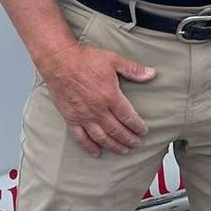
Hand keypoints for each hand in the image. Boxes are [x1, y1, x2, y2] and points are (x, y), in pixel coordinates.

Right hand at [36, 43, 155, 155]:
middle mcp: (98, 109)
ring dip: (114, 146)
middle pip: (117, 130)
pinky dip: (89, 147)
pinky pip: (81, 137)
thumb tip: (151, 74)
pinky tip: (96, 152)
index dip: (137, 126)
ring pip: (101, 137)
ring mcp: (83, 116)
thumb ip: (133, 69)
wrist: (59, 60)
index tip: (143, 131)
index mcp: (110, 96)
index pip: (128, 117)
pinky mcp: (71, 118)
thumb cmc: (84, 59)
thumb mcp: (114, 60)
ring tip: (123, 150)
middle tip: (136, 143)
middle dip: (129, 139)